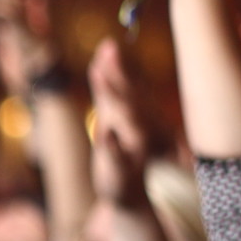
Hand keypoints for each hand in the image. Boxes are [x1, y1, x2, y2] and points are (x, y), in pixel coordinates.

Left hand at [88, 38, 148, 208]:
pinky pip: (119, 159)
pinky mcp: (121, 171)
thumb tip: (107, 47)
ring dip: (117, 102)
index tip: (108, 45)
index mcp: (136, 114)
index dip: (119, 66)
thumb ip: (108, 85)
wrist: (129, 195)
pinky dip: (113, 147)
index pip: (129, 86)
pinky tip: (107, 135)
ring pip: (129, 125)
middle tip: (108, 52)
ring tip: (101, 79)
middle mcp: (139, 128)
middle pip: (131, 98)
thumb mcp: (113, 116)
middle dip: (119, 76)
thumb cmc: (122, 151)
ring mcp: (132, 149)